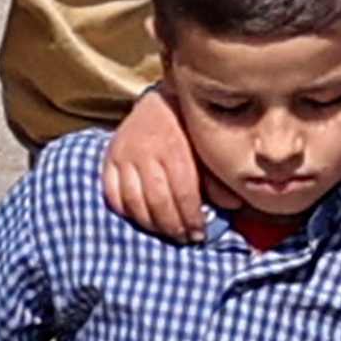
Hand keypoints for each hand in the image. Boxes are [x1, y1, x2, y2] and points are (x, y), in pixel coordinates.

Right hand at [99, 87, 205, 244]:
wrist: (160, 100)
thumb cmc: (187, 129)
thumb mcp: (205, 148)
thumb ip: (217, 177)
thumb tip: (232, 205)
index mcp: (173, 146)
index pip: (182, 193)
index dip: (191, 219)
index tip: (200, 234)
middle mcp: (144, 151)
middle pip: (157, 201)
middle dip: (173, 227)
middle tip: (184, 239)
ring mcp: (123, 155)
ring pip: (133, 202)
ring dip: (150, 225)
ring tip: (165, 233)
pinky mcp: (108, 158)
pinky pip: (112, 194)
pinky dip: (126, 212)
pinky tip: (142, 219)